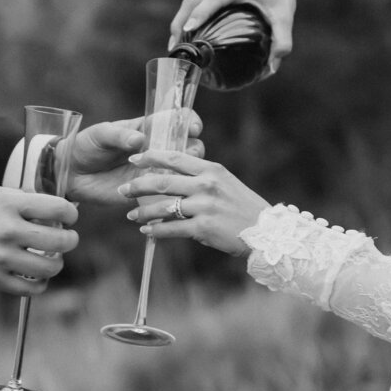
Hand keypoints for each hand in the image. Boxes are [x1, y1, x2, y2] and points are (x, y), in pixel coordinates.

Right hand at [0, 183, 78, 294]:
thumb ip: (16, 197)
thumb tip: (43, 205)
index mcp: (8, 206)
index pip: (56, 208)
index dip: (71, 213)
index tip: (69, 217)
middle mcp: (8, 232)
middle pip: (60, 241)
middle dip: (70, 240)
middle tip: (67, 239)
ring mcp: (1, 259)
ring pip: (49, 268)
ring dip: (56, 263)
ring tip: (51, 259)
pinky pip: (30, 289)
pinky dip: (40, 284)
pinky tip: (37, 277)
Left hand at [66, 116, 203, 204]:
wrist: (71, 174)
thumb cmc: (86, 146)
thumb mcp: (100, 135)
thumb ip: (119, 135)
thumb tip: (139, 139)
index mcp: (148, 128)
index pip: (177, 119)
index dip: (190, 121)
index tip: (193, 128)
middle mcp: (156, 150)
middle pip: (189, 147)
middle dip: (193, 150)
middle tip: (185, 155)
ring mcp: (153, 171)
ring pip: (182, 173)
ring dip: (184, 176)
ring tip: (173, 178)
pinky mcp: (146, 192)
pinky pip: (166, 195)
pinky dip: (170, 197)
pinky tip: (167, 198)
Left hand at [118, 150, 269, 255]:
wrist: (266, 233)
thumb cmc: (243, 208)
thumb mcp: (225, 183)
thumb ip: (201, 178)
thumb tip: (175, 177)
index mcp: (211, 170)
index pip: (175, 158)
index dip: (151, 157)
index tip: (134, 158)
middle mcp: (206, 185)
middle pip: (163, 182)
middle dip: (138, 186)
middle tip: (123, 189)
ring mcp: (204, 207)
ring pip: (163, 207)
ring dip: (143, 211)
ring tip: (131, 215)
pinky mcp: (202, 228)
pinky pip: (171, 228)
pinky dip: (156, 230)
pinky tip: (147, 230)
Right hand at [169, 0, 297, 68]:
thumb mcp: (285, 14)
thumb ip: (282, 39)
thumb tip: (273, 67)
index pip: (212, 0)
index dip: (199, 15)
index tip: (188, 30)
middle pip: (191, 1)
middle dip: (180, 23)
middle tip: (175, 47)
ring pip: (191, 0)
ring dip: (181, 19)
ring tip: (177, 43)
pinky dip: (189, 14)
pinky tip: (189, 30)